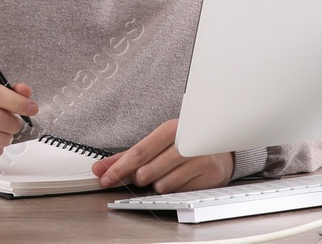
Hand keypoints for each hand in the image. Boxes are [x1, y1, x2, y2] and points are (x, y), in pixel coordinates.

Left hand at [91, 118, 233, 193]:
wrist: (221, 144)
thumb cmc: (185, 143)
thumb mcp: (157, 142)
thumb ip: (127, 156)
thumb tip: (101, 168)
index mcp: (171, 129)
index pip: (138, 152)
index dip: (119, 168)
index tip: (105, 178)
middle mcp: (187, 143)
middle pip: (148, 171)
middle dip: (140, 177)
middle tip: (144, 173)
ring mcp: (200, 160)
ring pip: (162, 185)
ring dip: (158, 183)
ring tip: (167, 172)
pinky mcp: (210, 177)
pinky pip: (178, 192)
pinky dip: (174, 188)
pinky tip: (180, 177)